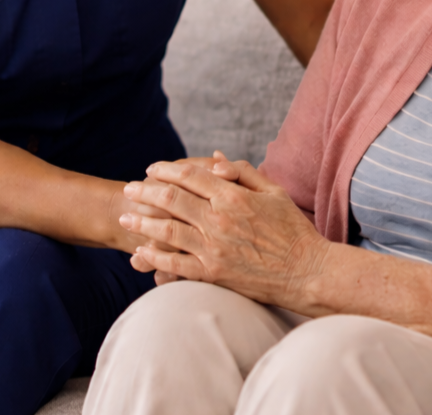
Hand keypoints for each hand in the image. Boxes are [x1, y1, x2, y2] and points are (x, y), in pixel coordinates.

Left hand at [119, 156, 331, 310]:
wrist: (306, 272)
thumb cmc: (293, 229)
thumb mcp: (273, 190)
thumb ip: (242, 171)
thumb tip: (216, 158)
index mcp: (233, 196)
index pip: (190, 175)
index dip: (167, 169)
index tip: (152, 168)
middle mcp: (219, 219)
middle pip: (172, 200)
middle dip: (146, 192)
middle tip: (129, 189)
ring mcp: (214, 248)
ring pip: (168, 231)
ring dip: (143, 223)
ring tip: (125, 218)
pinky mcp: (214, 273)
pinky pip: (177, 265)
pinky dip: (156, 258)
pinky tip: (142, 253)